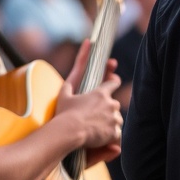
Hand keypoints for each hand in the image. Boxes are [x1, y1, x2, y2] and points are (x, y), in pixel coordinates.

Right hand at [54, 41, 122, 157]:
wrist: (68, 132)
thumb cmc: (64, 113)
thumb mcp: (65, 92)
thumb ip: (76, 71)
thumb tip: (87, 42)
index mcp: (101, 93)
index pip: (113, 83)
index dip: (113, 83)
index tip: (112, 82)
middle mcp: (111, 104)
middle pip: (114, 104)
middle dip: (107, 109)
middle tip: (94, 117)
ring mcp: (113, 118)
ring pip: (115, 119)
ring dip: (108, 123)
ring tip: (94, 128)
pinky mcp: (114, 132)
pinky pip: (115, 133)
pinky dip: (109, 135)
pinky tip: (99, 137)